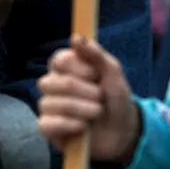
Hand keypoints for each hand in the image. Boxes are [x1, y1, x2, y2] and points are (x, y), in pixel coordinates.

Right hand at [38, 36, 140, 168]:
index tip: (95, 75)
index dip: (78, 68)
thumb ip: (96, 54)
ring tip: (97, 113)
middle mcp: (53, 85)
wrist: (123, 131)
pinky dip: (68, 124)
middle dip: (84, 92)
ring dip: (81, 109)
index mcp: (66, 68)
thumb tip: (76, 37)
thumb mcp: (113, 74)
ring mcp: (48, 106)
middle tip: (100, 97)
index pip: (59, 60)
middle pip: (52, 82)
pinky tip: (83, 126)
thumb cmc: (115, 99)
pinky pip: (46, 124)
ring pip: (50, 103)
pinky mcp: (47, 128)